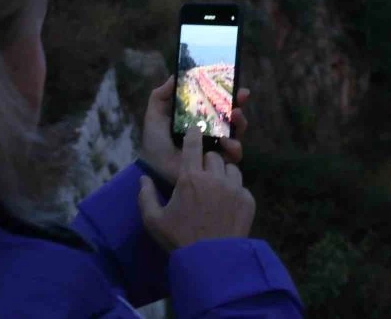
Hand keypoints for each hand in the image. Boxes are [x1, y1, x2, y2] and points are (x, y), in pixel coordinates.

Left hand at [138, 76, 248, 183]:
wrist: (154, 168)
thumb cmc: (155, 142)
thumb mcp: (155, 115)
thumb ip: (161, 96)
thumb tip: (173, 76)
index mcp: (200, 117)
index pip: (218, 103)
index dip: (230, 93)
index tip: (236, 85)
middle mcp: (212, 130)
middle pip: (233, 116)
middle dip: (240, 105)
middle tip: (240, 97)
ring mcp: (218, 147)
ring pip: (238, 133)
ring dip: (240, 123)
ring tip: (235, 116)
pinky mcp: (219, 163)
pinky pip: (234, 155)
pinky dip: (234, 147)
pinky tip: (226, 141)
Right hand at [138, 127, 255, 250]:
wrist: (211, 261)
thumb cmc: (179, 239)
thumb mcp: (154, 220)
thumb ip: (145, 196)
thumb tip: (143, 179)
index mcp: (190, 178)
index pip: (193, 145)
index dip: (193, 134)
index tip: (195, 129)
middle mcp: (213, 177)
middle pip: (213, 156)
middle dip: (207, 162)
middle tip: (202, 176)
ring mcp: (233, 188)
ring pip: (230, 168)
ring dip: (223, 174)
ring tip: (216, 189)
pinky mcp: (247, 200)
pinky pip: (241, 187)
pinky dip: (234, 192)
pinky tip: (227, 206)